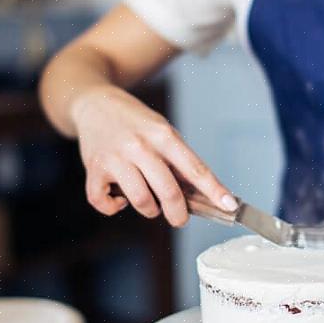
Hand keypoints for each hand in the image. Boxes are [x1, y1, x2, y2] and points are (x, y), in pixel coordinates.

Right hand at [71, 86, 236, 226]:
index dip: (214, 190)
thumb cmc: (135, 122)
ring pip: (141, 201)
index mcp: (163, 135)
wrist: (95, 104)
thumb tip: (199, 194)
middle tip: (179, 218)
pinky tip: (120, 199)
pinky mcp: (94, 169)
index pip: (195, 168)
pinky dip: (113, 208)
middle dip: (179, 214)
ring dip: (150, 211)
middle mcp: (140, 146)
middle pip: (169, 191)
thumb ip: (177, 159)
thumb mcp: (162, 131)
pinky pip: (104, 202)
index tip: (229, 206)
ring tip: (151, 204)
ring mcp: (115, 158)